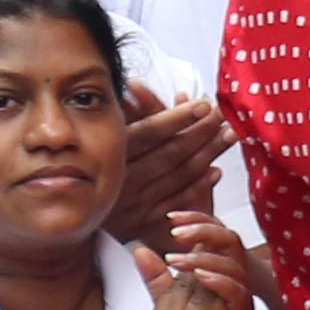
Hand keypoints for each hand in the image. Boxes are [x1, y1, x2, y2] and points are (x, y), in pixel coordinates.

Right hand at [110, 83, 230, 247]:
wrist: (80, 218)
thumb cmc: (94, 168)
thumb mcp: (106, 140)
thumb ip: (124, 117)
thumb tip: (137, 85)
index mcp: (110, 155)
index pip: (148, 132)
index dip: (177, 118)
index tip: (204, 104)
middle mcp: (121, 180)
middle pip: (169, 153)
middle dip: (201, 133)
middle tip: (224, 117)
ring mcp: (134, 204)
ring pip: (178, 175)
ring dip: (208, 154)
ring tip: (229, 135)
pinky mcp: (146, 224)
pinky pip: (178, 202)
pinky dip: (199, 186)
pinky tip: (216, 171)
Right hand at [130, 221, 251, 309]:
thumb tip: (149, 292)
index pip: (179, 279)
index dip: (196, 257)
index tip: (211, 240)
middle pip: (190, 276)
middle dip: (208, 253)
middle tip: (227, 231)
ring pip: (202, 288)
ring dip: (218, 268)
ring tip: (236, 248)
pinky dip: (226, 294)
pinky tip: (241, 281)